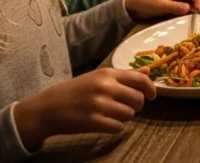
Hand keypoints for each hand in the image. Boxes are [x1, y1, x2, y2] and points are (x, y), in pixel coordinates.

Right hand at [13, 67, 156, 150]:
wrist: (48, 107)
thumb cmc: (75, 91)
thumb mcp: (98, 77)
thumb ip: (124, 75)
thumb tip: (148, 72)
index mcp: (107, 74)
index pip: (140, 80)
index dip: (150, 89)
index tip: (151, 96)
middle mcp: (105, 87)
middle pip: (138, 99)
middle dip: (136, 106)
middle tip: (125, 107)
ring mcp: (99, 105)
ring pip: (129, 114)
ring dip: (125, 117)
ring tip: (112, 114)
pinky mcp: (93, 121)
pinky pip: (118, 127)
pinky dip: (115, 127)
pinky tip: (106, 123)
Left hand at [124, 0, 199, 19]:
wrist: (134, 4)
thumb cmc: (145, 2)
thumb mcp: (158, 5)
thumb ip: (174, 6)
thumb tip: (190, 8)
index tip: (198, 12)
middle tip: (196, 14)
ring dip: (199, 5)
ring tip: (193, 14)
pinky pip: (193, 2)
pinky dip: (194, 7)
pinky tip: (189, 14)